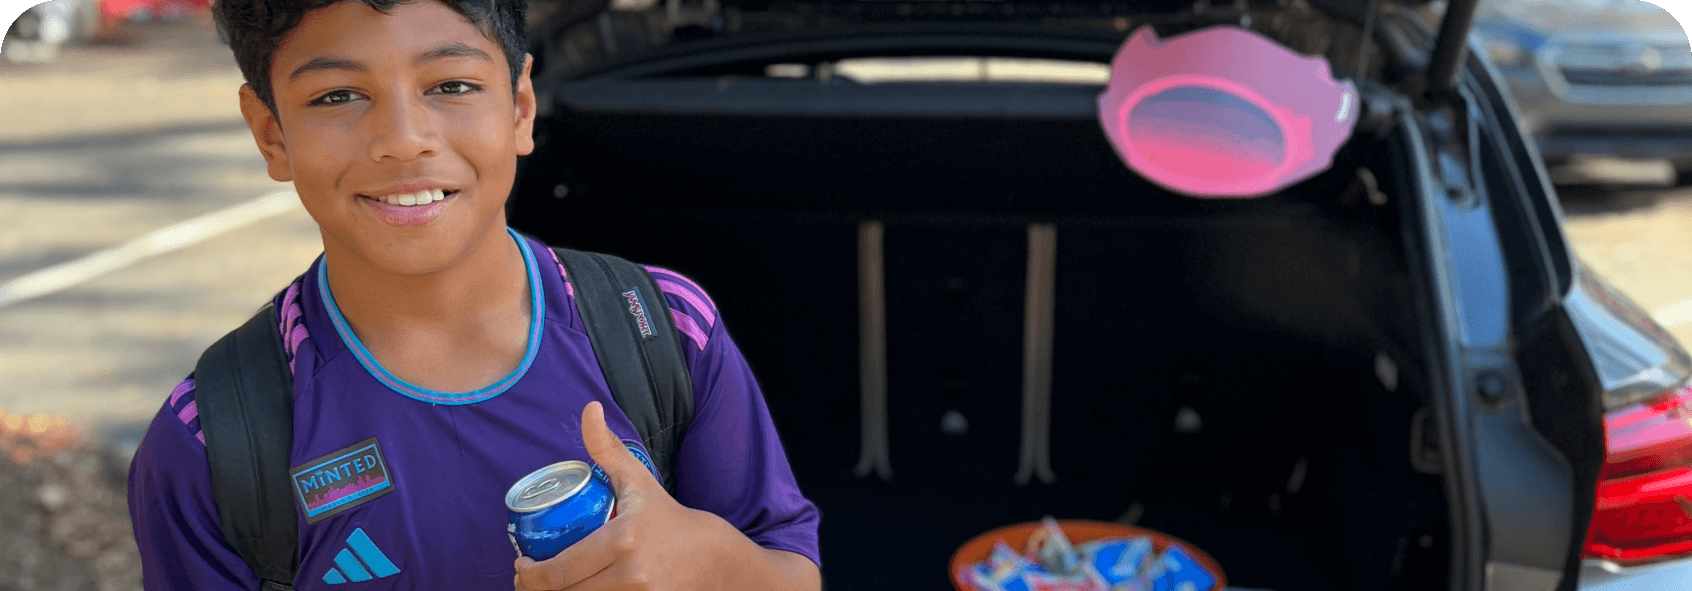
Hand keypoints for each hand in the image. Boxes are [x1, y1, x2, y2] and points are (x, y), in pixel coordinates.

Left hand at [512, 401, 757, 590]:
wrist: (713, 558)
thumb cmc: (668, 517)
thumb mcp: (638, 480)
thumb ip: (607, 447)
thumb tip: (590, 408)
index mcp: (624, 539)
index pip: (561, 570)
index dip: (530, 576)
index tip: (521, 565)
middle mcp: (632, 574)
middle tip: (526, 580)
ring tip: (545, 589)